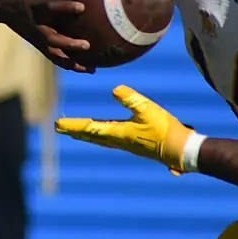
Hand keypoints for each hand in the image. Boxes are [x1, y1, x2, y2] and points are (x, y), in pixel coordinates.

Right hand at [0, 0, 94, 72]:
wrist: (0, 3)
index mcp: (36, 4)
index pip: (51, 7)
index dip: (65, 7)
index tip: (82, 7)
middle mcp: (36, 23)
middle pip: (52, 38)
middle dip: (69, 44)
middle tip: (87, 45)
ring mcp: (35, 35)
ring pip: (54, 53)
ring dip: (71, 62)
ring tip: (91, 68)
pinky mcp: (36, 43)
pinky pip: (53, 56)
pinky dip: (67, 63)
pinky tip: (84, 68)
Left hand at [55, 85, 196, 173]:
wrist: (180, 150)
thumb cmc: (164, 129)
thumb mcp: (148, 109)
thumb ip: (131, 99)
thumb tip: (114, 89)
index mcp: (118, 133)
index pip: (89, 127)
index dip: (73, 125)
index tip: (57, 124)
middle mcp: (118, 140)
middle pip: (90, 135)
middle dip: (74, 130)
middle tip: (59, 127)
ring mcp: (126, 143)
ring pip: (99, 138)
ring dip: (85, 134)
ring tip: (75, 131)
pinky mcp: (134, 143)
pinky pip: (109, 139)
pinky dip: (99, 135)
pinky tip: (102, 135)